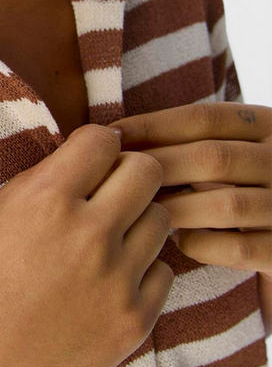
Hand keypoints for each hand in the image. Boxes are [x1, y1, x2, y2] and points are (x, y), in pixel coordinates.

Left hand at [107, 103, 271, 334]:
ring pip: (225, 204)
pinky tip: (178, 244)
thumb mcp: (226, 156)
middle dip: (155, 169)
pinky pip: (237, 248)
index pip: (204, 118)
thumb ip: (187, 143)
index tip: (110, 136)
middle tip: (111, 183)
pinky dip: (200, 245)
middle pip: (212, 158)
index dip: (152, 125)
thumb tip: (111, 135)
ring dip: (174, 209)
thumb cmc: (238, 196)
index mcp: (267, 128)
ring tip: (138, 214)